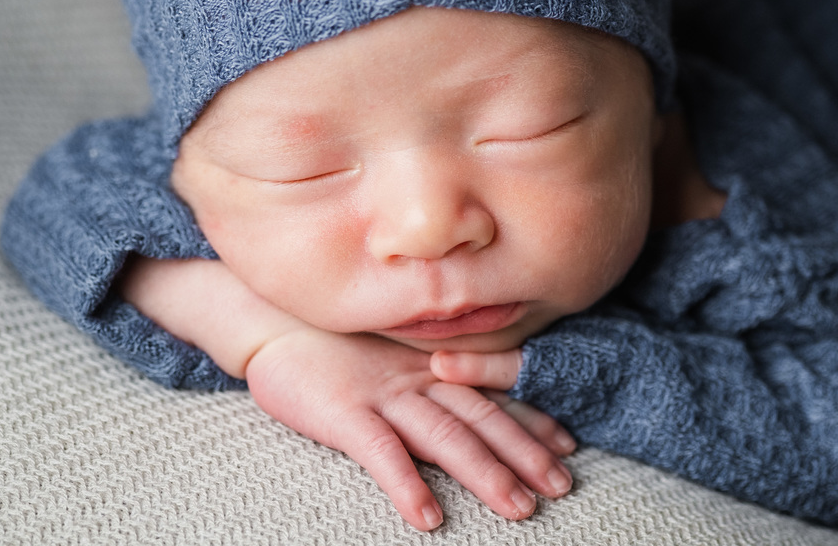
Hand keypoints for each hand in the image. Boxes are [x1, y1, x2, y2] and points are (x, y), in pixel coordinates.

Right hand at [245, 330, 574, 530]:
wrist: (269, 321)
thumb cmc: (328, 345)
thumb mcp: (386, 358)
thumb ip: (423, 378)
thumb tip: (458, 405)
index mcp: (429, 369)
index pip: (490, 397)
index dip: (531, 422)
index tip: (568, 447)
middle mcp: (417, 380)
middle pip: (482, 418)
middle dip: (526, 453)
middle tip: (563, 485)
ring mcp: (383, 395)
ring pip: (446, 436)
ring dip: (485, 473)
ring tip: (518, 508)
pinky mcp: (345, 414)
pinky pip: (381, 452)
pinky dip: (407, 484)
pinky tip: (429, 517)